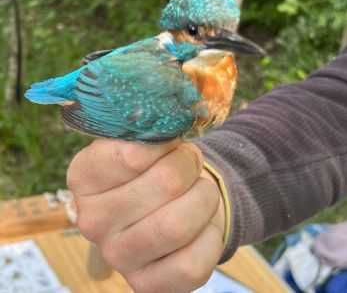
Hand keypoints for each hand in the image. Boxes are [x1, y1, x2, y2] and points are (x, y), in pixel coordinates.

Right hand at [67, 139, 225, 292]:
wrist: (165, 207)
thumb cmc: (153, 169)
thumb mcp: (144, 142)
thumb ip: (150, 132)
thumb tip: (171, 124)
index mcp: (85, 177)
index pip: (132, 155)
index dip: (167, 143)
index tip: (174, 142)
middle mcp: (92, 220)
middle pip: (164, 184)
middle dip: (190, 165)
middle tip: (192, 161)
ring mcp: (118, 257)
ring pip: (178, 225)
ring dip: (204, 198)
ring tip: (201, 191)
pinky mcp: (147, 285)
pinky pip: (194, 262)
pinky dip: (209, 235)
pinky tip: (201, 224)